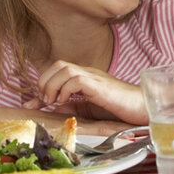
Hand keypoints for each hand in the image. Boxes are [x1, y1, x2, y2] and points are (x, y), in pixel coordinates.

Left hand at [25, 60, 147, 123]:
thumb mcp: (90, 110)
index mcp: (86, 77)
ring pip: (64, 68)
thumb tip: (55, 108)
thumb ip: (74, 107)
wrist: (142, 107)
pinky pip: (75, 78)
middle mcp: (89, 73)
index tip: (32, 104)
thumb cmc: (120, 108)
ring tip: (53, 101)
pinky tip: (65, 101)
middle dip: (44, 82)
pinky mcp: (99, 85)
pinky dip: (64, 89)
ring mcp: (94, 77)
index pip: (58, 71)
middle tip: (45, 101)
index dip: (42, 85)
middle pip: (58, 64)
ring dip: (52, 85)